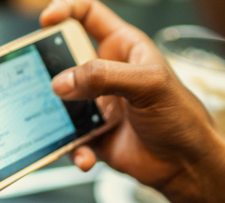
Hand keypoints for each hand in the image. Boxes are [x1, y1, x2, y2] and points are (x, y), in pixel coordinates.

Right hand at [41, 0, 224, 202]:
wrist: (185, 165)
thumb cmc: (181, 117)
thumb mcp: (149, 84)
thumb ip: (104, 76)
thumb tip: (63, 81)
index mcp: (122, 48)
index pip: (88, 16)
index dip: (65, 11)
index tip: (45, 21)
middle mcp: (106, 74)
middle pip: (64, 59)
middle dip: (48, 69)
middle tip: (41, 80)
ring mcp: (96, 104)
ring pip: (60, 102)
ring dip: (57, 116)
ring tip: (64, 126)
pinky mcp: (91, 133)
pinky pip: (69, 137)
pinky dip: (73, 149)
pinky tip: (86, 156)